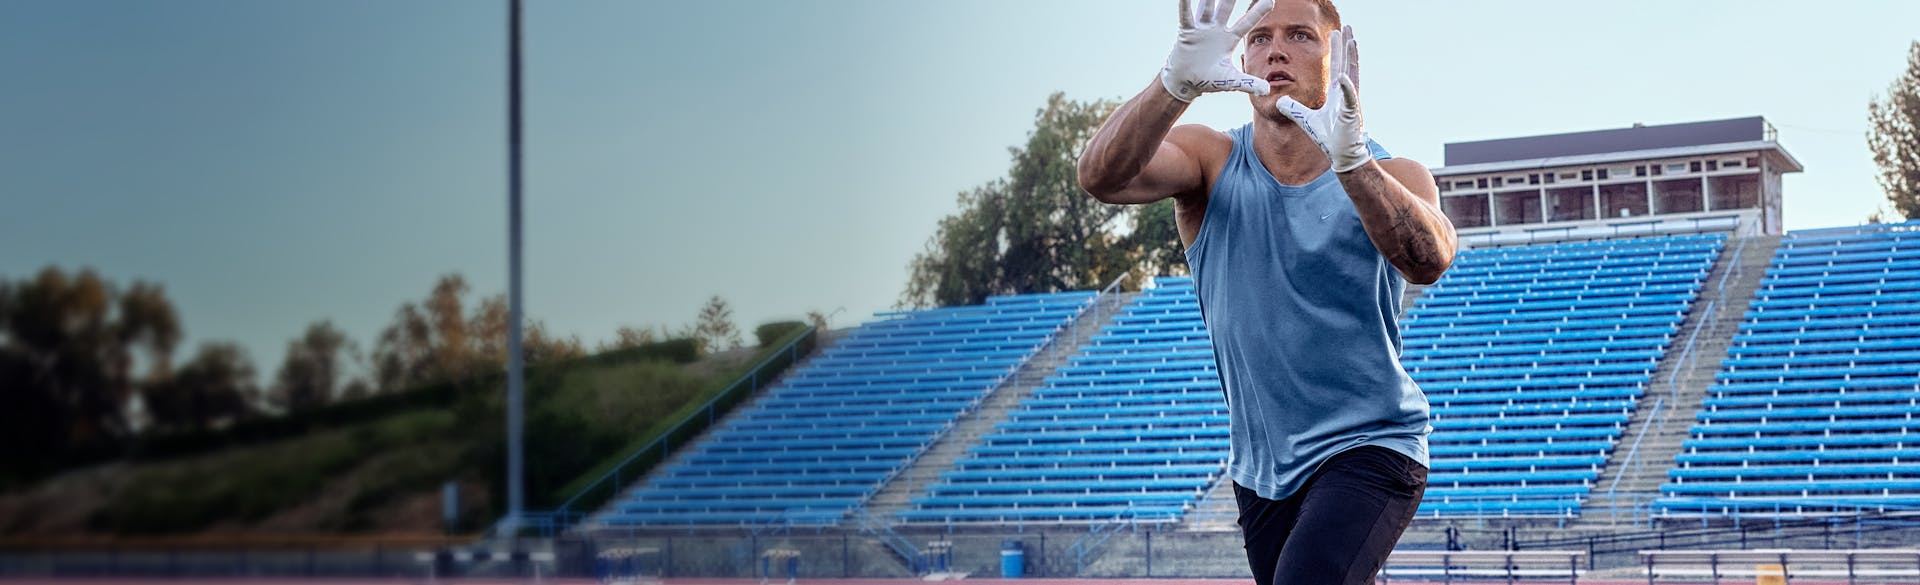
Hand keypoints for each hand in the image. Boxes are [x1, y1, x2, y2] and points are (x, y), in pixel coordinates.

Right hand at [1160, 0, 1273, 102]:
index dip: (1258, 10)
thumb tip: (1267, 90)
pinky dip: (1184, 3)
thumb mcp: (1230, 81)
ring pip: (1208, 7)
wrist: (1187, 83)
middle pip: (1227, 7)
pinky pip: (1186, 15)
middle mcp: (1217, 30)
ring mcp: (1202, 29)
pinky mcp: (1187, 32)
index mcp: (1230, 39)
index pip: (1248, 21)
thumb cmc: (1209, 80)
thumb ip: (1248, 83)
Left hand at [1277, 25, 1369, 172]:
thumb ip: (1293, 109)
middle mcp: (1345, 93)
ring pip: (1352, 73)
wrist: (1341, 153)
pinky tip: (1344, 75)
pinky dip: (1346, 86)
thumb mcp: (1305, 119)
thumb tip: (1280, 100)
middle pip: (1345, 63)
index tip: (1333, 34)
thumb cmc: (1329, 137)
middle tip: (1345, 27)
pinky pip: (1349, 96)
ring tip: (1351, 39)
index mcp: (1336, 93)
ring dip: (1351, 57)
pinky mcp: (1351, 112)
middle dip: (1345, 45)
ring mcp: (1349, 101)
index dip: (1335, 50)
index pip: (1335, 66)